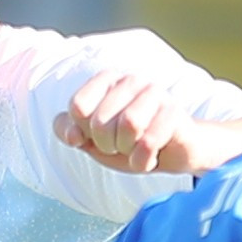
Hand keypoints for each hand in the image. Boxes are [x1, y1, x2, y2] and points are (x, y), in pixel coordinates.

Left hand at [53, 70, 202, 174]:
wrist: (173, 153)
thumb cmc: (129, 141)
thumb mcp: (92, 139)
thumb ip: (67, 130)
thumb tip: (72, 135)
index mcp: (106, 80)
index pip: (78, 107)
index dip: (84, 132)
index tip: (99, 135)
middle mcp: (130, 80)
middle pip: (100, 122)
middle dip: (107, 145)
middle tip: (121, 146)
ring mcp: (155, 93)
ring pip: (129, 125)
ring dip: (127, 150)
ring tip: (135, 149)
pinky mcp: (174, 112)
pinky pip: (150, 142)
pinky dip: (143, 161)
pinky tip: (149, 159)